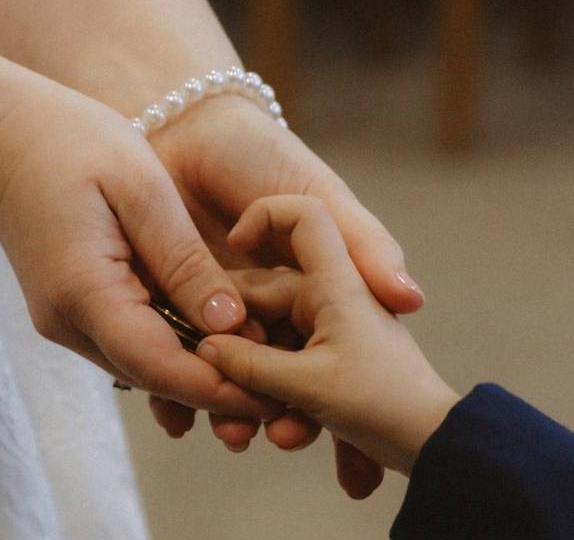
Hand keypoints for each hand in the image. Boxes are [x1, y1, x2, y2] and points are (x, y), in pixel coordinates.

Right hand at [0, 80, 282, 418]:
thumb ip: (184, 262)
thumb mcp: (142, 190)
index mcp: (84, 292)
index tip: (274, 397)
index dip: (219, 388)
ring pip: (143, 362)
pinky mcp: (70, 306)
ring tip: (261, 362)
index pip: (160, 366)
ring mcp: (64, 318)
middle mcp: (68, 321)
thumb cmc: (72, 142)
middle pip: (153, 375)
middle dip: (218, 386)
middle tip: (281, 389)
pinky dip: (173, 343)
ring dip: (198, 368)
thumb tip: (229, 326)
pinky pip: (129, 338)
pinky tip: (214, 333)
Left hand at [145, 96, 425, 496]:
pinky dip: (172, 391)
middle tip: (288, 438)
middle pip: (278, 382)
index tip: (356, 445)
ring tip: (234, 436)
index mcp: (306, 296)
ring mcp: (208, 316)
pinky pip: (167, 360)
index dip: (346, 403)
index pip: (330, 360)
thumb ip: (361, 244)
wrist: (182, 129)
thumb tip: (411, 301)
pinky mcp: (162, 311)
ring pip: (224, 380)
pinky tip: (178, 416)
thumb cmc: (259, 154)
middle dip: (286, 419)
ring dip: (231, 414)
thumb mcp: (318, 196)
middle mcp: (261, 314)